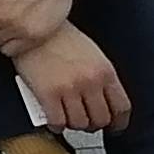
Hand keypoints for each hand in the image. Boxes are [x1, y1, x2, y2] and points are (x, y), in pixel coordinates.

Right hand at [13, 22, 131, 134]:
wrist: (32, 27)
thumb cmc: (58, 36)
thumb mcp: (91, 53)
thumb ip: (100, 76)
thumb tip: (103, 100)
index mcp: (104, 71)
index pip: (122, 107)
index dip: (118, 122)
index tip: (113, 126)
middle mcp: (90, 81)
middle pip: (101, 119)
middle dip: (93, 124)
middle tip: (85, 122)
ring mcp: (69, 88)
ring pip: (79, 124)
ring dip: (73, 125)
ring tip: (67, 118)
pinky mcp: (47, 93)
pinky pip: (57, 122)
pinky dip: (56, 125)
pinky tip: (53, 120)